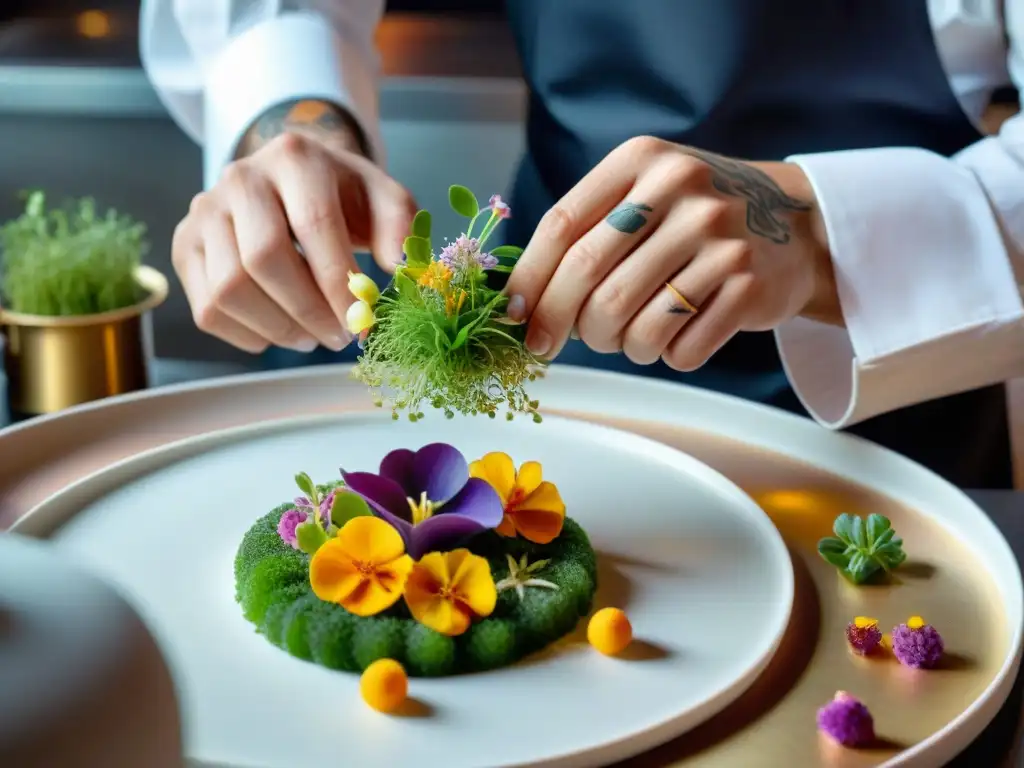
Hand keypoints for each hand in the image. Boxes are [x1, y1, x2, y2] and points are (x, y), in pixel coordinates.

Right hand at [172, 100, 415, 352]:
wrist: (291, 181)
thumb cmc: (343, 197)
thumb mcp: (382, 198)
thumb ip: (400, 227)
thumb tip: (402, 269)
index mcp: (295, 158)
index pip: (313, 224)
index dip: (337, 282)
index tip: (362, 322)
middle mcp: (240, 177)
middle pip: (263, 259)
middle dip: (308, 311)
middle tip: (339, 337)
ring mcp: (204, 211)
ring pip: (229, 289)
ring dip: (278, 329)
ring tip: (311, 336)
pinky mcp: (185, 246)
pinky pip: (206, 308)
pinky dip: (247, 335)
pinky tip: (279, 330)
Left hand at [504, 136, 835, 369]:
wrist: (797, 224)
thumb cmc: (696, 218)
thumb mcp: (646, 193)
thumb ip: (589, 230)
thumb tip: (521, 301)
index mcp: (642, 161)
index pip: (562, 225)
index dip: (529, 279)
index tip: (513, 316)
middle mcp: (682, 190)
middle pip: (589, 277)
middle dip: (559, 322)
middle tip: (548, 345)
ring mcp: (720, 237)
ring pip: (631, 322)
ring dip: (617, 346)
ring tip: (628, 337)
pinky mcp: (748, 284)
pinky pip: (680, 348)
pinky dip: (665, 355)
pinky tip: (675, 337)